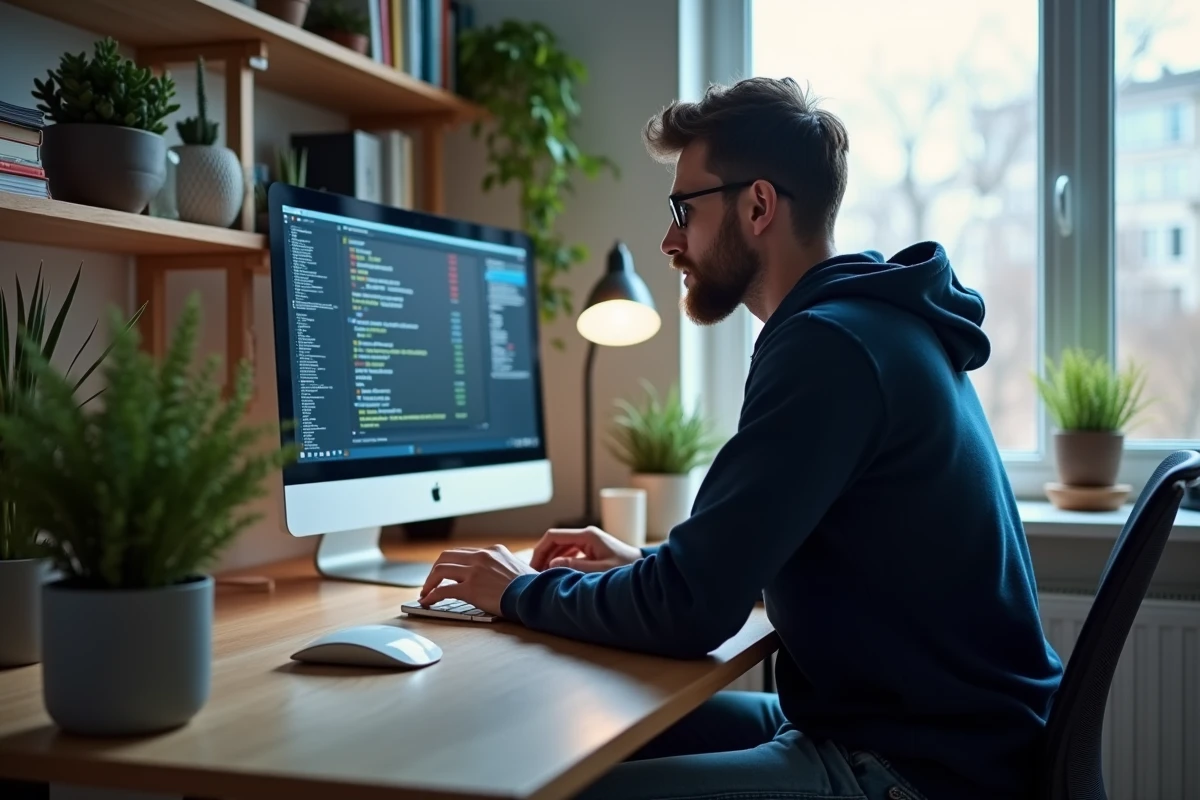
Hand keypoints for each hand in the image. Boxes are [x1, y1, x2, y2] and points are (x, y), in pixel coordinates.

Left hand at [417, 545, 536, 615]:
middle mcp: (481, 556)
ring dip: (429, 582)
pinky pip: (443, 590)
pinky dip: (431, 596)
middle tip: (431, 582)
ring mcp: (474, 571)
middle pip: (446, 556)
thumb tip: (498, 577)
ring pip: (440, 570)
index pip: (463, 553)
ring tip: (426, 593)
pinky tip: (428, 602)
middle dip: (435, 570)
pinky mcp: (470, 589)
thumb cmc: (531, 587)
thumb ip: (503, 567)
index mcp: (492, 550)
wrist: (535, 595)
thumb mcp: (518, 567)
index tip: (446, 574)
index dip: (451, 564)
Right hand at [530, 526, 642, 572]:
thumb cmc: (625, 569)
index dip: (540, 550)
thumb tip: (552, 564)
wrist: (643, 568)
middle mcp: (586, 535)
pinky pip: (569, 552)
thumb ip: (575, 566)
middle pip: (555, 540)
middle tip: (533, 573)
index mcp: (587, 535)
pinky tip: (555, 572)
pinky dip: (560, 560)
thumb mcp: (600, 570)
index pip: (554, 536)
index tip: (532, 566)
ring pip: (561, 546)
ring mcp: (588, 541)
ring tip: (542, 575)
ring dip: (550, 559)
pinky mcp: (591, 549)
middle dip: (542, 555)